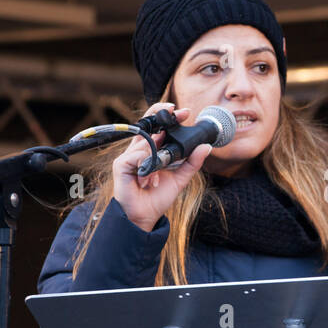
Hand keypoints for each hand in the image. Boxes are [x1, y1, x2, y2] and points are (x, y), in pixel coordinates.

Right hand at [112, 102, 212, 231]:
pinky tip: (148, 180)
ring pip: (145, 142)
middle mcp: (138, 150)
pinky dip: (146, 166)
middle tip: (175, 111)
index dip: (169, 116)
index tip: (186, 112)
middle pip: (146, 123)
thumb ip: (192, 162)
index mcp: (150, 150)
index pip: (158, 126)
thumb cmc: (157, 197)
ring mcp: (129, 156)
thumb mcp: (180, 178)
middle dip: (160, 113)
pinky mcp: (121, 165)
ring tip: (157, 178)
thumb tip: (206, 147)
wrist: (145, 216)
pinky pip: (136, 156)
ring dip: (156, 157)